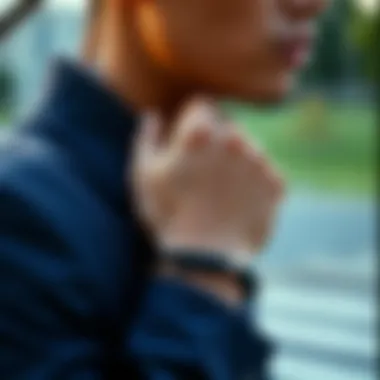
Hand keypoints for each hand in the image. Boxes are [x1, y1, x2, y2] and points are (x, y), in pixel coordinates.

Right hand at [131, 98, 284, 257]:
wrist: (205, 258)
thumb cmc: (167, 215)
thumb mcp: (142, 175)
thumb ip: (146, 138)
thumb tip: (153, 115)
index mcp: (200, 132)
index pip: (202, 105)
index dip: (191, 122)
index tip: (187, 143)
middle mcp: (235, 139)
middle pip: (227, 126)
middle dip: (216, 142)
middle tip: (204, 173)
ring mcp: (259, 162)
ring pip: (248, 149)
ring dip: (237, 162)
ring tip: (222, 192)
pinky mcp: (277, 185)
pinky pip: (266, 173)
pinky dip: (255, 183)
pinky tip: (239, 203)